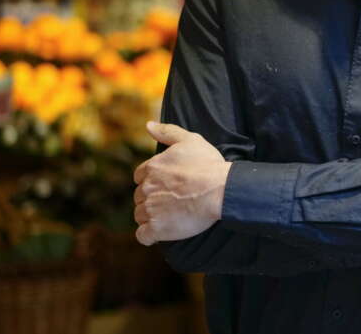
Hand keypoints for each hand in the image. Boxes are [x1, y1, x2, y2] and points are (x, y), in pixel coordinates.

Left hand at [133, 121, 231, 245]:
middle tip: (172, 200)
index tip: (167, 185)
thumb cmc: (208, 164)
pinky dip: (149, 235)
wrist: (221, 190)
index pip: (140, 176)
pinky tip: (161, 232)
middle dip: (152, 198)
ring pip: (140, 215)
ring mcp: (150, 209)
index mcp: (152, 168)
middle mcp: (147, 188)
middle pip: (139, 197)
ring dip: (151, 216)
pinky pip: (143, 236)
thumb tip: (148, 125)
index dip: (152, 181)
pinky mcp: (157, 228)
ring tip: (171, 215)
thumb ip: (167, 132)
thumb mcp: (190, 140)